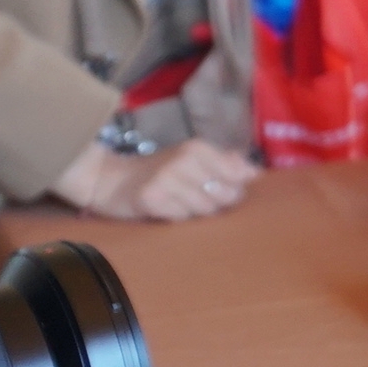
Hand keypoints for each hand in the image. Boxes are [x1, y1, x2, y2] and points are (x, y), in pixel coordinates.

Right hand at [55, 136, 257, 220]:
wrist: (111, 180)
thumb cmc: (161, 172)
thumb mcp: (194, 159)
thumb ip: (226, 163)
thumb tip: (256, 173)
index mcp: (198, 148)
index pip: (238, 178)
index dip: (231, 188)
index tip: (213, 187)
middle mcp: (183, 160)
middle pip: (224, 197)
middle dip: (214, 203)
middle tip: (191, 196)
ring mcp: (166, 179)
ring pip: (204, 210)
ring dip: (193, 211)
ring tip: (176, 201)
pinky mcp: (151, 199)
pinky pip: (181, 218)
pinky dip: (175, 217)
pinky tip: (163, 208)